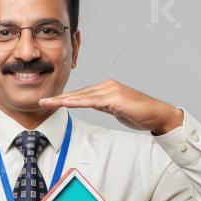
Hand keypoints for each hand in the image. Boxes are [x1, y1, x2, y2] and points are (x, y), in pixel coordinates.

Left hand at [38, 79, 183, 134]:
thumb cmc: (140, 113)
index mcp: (106, 88)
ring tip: (49, 103)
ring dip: (64, 100)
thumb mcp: (116, 110)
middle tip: (42, 101)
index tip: (51, 102)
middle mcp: (106, 86)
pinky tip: (67, 104)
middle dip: (59, 98)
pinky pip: (93, 101)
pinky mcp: (115, 98)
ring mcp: (110, 90)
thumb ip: (103, 106)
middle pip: (78, 94)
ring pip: (82, 96)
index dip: (65, 98)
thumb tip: (92, 106)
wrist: (158, 114)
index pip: (81, 94)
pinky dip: (78, 103)